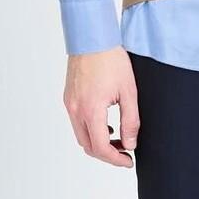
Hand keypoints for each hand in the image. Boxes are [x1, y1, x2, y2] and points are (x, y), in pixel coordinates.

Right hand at [63, 47, 139, 167]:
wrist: (92, 37)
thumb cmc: (111, 59)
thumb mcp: (129, 92)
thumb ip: (131, 121)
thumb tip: (130, 143)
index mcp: (91, 110)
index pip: (100, 147)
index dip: (115, 159)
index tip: (128, 161)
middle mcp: (75, 109)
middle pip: (88, 146)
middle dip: (107, 154)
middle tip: (125, 152)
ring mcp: (69, 103)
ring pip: (81, 136)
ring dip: (98, 143)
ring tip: (117, 139)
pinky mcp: (68, 97)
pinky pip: (77, 122)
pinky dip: (90, 130)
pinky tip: (105, 125)